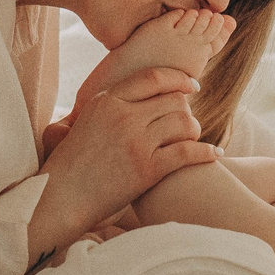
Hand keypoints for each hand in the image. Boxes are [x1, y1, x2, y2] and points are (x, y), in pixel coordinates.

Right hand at [24, 66, 218, 260]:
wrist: (60, 197)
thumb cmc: (70, 164)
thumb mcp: (84, 123)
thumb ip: (110, 107)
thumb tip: (136, 97)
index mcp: (106, 101)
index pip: (152, 78)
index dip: (178, 79)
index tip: (191, 86)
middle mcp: (123, 116)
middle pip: (174, 101)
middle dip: (186, 110)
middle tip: (188, 123)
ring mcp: (136, 142)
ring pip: (184, 123)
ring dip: (194, 131)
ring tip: (193, 140)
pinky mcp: (146, 169)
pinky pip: (188, 153)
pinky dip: (206, 152)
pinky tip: (215, 154)